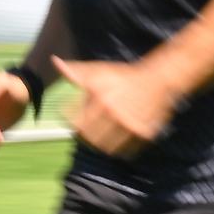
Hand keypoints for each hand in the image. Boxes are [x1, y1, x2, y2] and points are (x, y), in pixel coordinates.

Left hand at [55, 58, 176, 157]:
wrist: (159, 79)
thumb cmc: (125, 75)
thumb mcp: (99, 70)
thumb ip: (76, 71)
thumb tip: (55, 61)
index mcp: (97, 95)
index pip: (73, 123)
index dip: (72, 123)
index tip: (75, 120)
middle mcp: (111, 110)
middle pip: (88, 139)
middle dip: (87, 136)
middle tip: (92, 130)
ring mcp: (127, 123)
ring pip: (105, 148)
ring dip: (103, 144)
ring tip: (106, 135)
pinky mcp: (142, 133)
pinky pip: (125, 151)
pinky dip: (121, 149)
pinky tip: (121, 138)